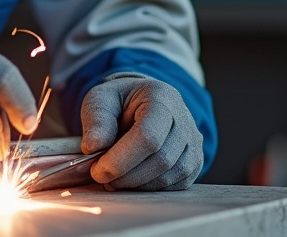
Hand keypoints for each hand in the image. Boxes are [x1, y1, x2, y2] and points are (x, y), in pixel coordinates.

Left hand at [80, 75, 203, 190]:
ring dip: (135, 185)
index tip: (98, 170)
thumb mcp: (101, 99)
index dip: (121, 159)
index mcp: (162, 98)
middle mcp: (184, 121)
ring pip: (168, 177)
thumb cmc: (120, 101)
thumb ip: (96, 120)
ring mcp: (193, 143)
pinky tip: (129, 180)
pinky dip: (147, 188)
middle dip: (126, 175)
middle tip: (100, 176)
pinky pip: (173, 186)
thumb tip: (93, 147)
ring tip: (112, 178)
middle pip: (160, 160)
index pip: (148, 136)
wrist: (141, 102)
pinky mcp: (194, 163)